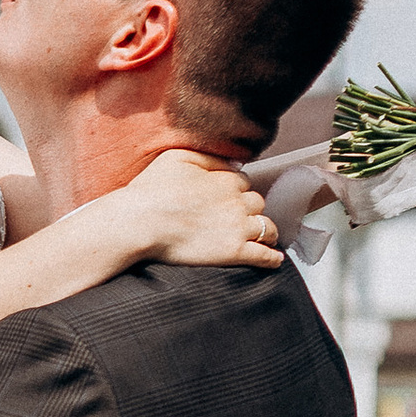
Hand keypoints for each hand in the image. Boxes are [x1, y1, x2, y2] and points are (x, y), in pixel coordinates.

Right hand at [125, 148, 283, 269]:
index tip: (225, 197)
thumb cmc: (152, 190)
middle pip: (257, 202)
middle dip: (250, 209)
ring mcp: (238, 228)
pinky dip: (272, 258)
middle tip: (238, 217)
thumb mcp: (177, 157)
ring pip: (267, 228)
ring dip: (266, 231)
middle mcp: (237, 202)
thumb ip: (208, 157)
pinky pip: (264, 256)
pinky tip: (275, 259)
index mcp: (225, 180)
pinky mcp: (234, 252)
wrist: (141, 221)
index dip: (234, 189)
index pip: (242, 182)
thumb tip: (233, 162)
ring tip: (264, 237)